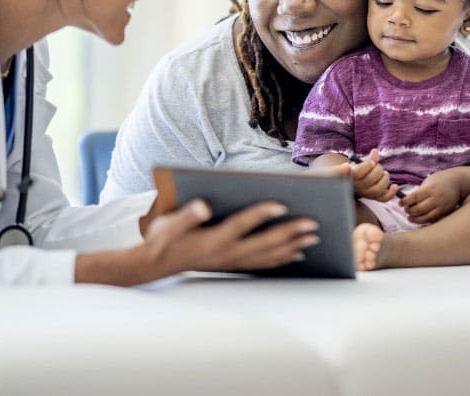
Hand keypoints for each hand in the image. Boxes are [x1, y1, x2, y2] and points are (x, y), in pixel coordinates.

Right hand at [143, 199, 319, 275]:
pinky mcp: (233, 265)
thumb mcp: (169, 224)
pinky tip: (296, 254)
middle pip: (264, 243)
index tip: (282, 204)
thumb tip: (203, 205)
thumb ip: (187, 215)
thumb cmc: (163, 239)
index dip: (262, 214)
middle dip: (290, 233)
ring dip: (292, 246)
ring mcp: (231, 261)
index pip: (242, 224)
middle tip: (313, 223)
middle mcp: (226, 252)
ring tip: (313, 237)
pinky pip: (263, 264)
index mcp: (212, 239)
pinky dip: (282, 259)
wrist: (156, 265)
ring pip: (268, 255)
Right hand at [350, 149, 397, 200]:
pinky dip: (391, 193)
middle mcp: (358, 187)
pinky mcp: (374, 198)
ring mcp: (367, 194)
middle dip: (378, 170)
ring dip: (385, 180)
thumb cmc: (358, 170)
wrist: (355, 183)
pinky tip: (394, 186)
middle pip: (369, 180)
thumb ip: (368, 158)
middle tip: (378, 166)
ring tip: (385, 174)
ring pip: (377, 189)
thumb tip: (375, 151)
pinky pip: (384, 199)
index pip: (358, 172)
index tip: (372, 162)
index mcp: (352, 176)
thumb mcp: (360, 164)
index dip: (367, 166)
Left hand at [400, 168, 461, 222]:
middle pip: (419, 209)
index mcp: (430, 189)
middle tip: (406, 210)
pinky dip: (425, 221)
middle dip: (410, 211)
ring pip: (426, 217)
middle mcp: (437, 198)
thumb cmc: (439, 180)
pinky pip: (434, 220)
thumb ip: (419, 192)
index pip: (414, 197)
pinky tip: (420, 220)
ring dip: (416, 219)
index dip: (405, 202)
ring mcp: (442, 207)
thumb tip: (407, 202)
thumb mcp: (428, 182)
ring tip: (410, 218)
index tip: (400, 203)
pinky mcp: (447, 212)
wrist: (457, 182)